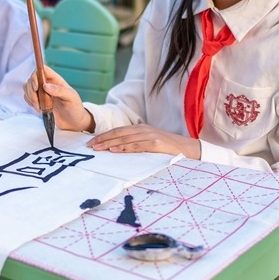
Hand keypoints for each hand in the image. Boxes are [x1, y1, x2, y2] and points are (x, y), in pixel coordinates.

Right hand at [23, 65, 94, 131]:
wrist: (73, 122)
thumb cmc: (75, 108)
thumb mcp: (71, 98)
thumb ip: (59, 91)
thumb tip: (45, 86)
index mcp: (56, 80)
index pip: (42, 70)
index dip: (36, 75)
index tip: (36, 87)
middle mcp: (47, 85)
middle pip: (31, 79)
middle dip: (31, 90)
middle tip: (37, 101)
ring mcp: (42, 93)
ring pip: (27, 88)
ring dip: (30, 97)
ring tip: (39, 106)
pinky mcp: (38, 101)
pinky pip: (27, 97)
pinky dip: (29, 102)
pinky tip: (38, 108)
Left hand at [87, 125, 201, 158]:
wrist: (189, 149)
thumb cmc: (167, 149)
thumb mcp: (149, 144)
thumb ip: (135, 144)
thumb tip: (117, 150)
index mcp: (140, 129)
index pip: (118, 131)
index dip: (104, 136)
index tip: (91, 142)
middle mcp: (143, 129)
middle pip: (118, 133)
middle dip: (102, 139)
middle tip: (89, 145)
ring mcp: (150, 135)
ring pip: (125, 138)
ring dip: (109, 143)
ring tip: (97, 148)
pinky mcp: (156, 143)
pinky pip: (137, 145)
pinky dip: (125, 147)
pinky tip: (114, 150)